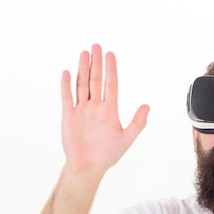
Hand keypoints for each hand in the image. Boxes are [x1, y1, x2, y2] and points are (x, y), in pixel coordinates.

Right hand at [61, 44, 148, 175]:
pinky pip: (67, 98)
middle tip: (96, 46)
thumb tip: (147, 106)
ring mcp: (82, 110)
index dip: (111, 69)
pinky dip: (66, 86)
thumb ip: (137, 122)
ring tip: (84, 54)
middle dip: (96, 63)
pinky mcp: (69, 116)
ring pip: (81, 85)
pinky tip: (67, 73)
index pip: (111, 84)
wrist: (88, 167)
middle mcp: (95, 106)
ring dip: (82, 69)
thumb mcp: (126, 138)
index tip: (110, 54)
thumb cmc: (108, 154)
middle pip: (95, 80)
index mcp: (109, 110)